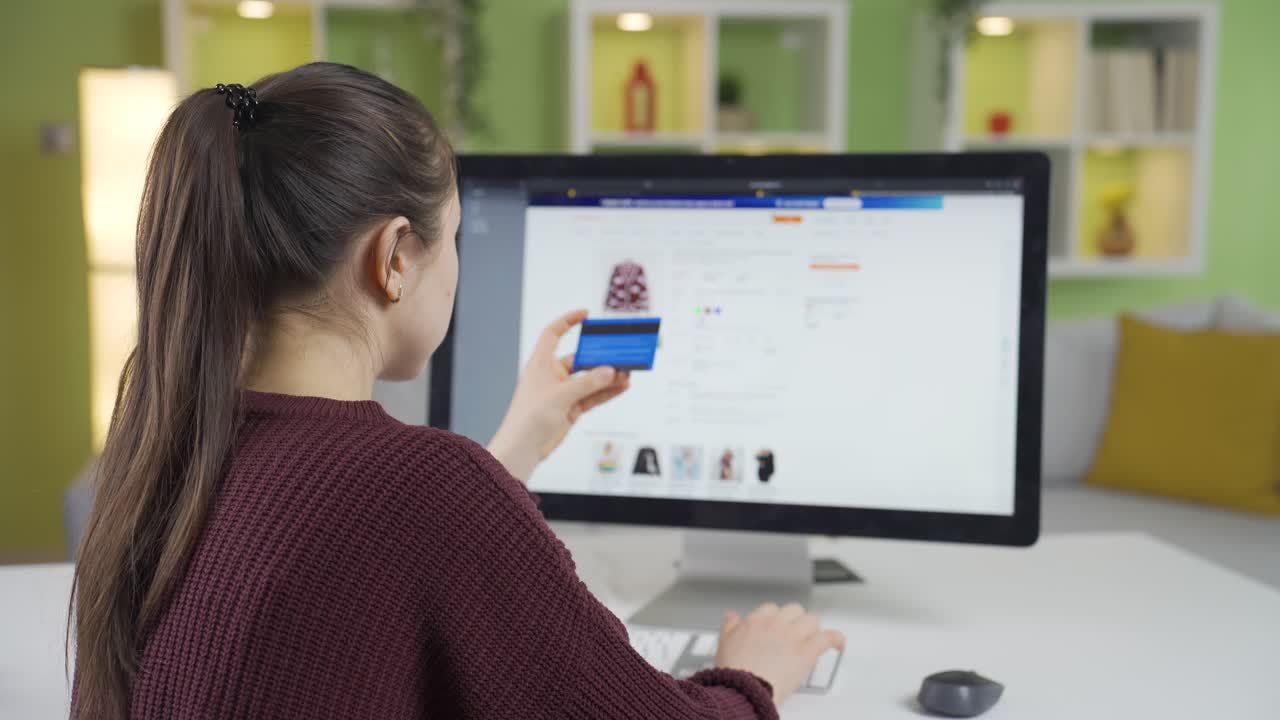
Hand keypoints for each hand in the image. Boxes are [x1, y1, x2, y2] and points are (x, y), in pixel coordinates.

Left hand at [487, 309, 630, 482]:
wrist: (523, 449)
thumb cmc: (527, 419)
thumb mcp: (559, 396)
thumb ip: (586, 383)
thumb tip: (608, 371)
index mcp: (541, 364)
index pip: (552, 334)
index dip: (567, 322)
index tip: (586, 315)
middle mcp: (552, 375)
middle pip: (580, 358)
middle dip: (600, 356)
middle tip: (619, 351)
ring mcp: (563, 392)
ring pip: (590, 379)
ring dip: (608, 376)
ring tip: (626, 371)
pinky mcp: (571, 408)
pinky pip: (593, 396)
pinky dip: (607, 391)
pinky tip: (622, 386)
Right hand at [714, 602, 845, 704]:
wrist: (744, 688)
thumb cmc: (734, 671)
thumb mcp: (724, 643)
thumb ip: (730, 626)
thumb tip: (731, 616)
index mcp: (756, 621)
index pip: (772, 609)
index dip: (777, 618)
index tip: (779, 626)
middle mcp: (776, 624)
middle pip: (794, 611)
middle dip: (797, 620)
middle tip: (797, 632)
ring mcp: (793, 636)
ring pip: (811, 620)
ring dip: (814, 628)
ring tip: (814, 637)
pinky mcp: (807, 651)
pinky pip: (828, 637)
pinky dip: (836, 639)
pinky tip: (839, 643)